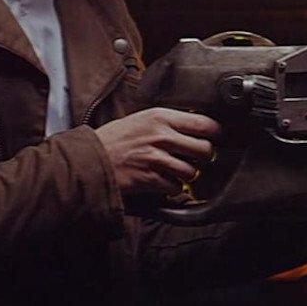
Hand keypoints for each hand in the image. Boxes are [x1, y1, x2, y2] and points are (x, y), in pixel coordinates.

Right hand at [93, 107, 221, 197]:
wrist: (89, 157)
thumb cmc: (116, 138)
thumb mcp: (143, 118)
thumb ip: (169, 121)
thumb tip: (198, 124)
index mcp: (161, 117)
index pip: (204, 123)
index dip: (216, 133)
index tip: (216, 137)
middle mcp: (161, 136)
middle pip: (204, 149)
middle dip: (204, 156)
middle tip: (197, 158)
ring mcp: (155, 158)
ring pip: (191, 171)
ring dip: (187, 175)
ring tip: (177, 171)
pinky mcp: (148, 178)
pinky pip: (176, 187)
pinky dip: (173, 188)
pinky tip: (164, 181)